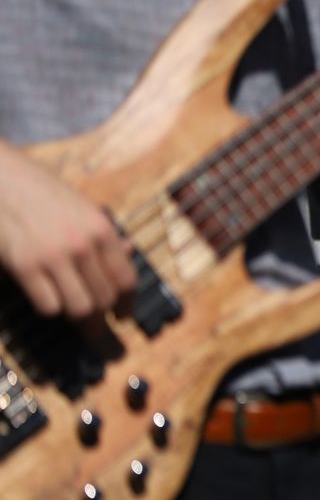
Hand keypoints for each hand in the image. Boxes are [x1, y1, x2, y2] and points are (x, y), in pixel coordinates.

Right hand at [0, 141, 135, 318]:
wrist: (2, 177)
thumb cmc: (41, 190)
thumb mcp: (81, 206)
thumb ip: (104, 232)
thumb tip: (128, 251)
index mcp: (102, 229)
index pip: (126, 280)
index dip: (127, 304)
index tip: (124, 316)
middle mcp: (82, 245)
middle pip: (104, 298)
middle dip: (102, 316)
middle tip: (97, 323)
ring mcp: (53, 257)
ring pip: (80, 308)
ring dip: (78, 318)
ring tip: (75, 317)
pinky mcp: (24, 266)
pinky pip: (48, 305)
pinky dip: (50, 308)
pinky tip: (47, 298)